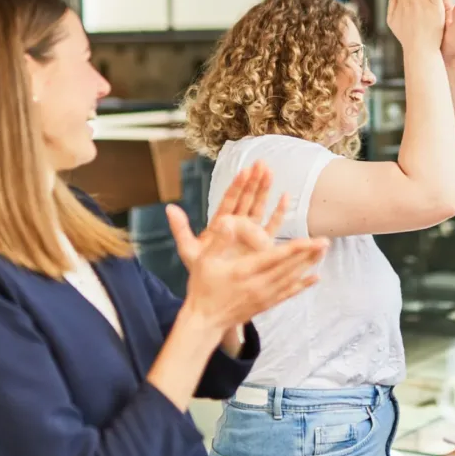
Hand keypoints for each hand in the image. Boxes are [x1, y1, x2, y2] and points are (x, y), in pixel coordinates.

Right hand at [167, 188, 327, 336]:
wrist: (204, 321)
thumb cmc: (203, 287)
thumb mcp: (203, 260)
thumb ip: (218, 240)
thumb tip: (228, 222)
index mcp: (244, 271)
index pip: (276, 258)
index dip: (296, 248)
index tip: (312, 240)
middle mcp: (258, 285)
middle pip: (289, 268)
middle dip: (309, 254)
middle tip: (326, 242)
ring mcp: (264, 297)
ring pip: (292, 279)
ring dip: (308, 265)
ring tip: (322, 252)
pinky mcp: (266, 304)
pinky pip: (288, 293)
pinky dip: (303, 285)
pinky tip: (315, 277)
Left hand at [170, 162, 286, 270]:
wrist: (217, 291)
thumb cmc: (202, 272)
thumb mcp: (188, 250)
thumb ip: (180, 229)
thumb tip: (169, 208)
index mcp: (221, 224)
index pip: (230, 200)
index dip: (237, 186)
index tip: (244, 171)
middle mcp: (237, 225)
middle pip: (246, 199)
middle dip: (254, 181)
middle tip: (261, 164)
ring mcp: (250, 234)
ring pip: (259, 207)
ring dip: (265, 191)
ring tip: (270, 172)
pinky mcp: (262, 245)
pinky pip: (273, 226)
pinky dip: (279, 212)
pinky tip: (285, 197)